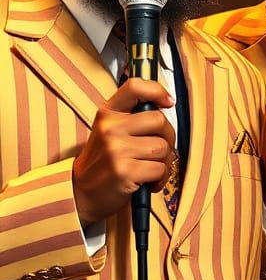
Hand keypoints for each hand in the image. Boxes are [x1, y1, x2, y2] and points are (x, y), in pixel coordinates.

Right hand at [73, 78, 175, 222]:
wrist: (82, 192)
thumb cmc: (104, 161)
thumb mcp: (111, 131)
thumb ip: (132, 117)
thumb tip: (166, 104)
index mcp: (108, 113)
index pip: (135, 87)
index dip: (157, 91)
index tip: (168, 102)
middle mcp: (110, 128)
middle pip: (160, 121)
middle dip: (168, 137)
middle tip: (159, 149)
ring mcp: (116, 150)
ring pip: (163, 148)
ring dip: (165, 161)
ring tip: (150, 167)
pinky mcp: (124, 171)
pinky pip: (160, 169)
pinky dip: (160, 178)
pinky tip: (148, 181)